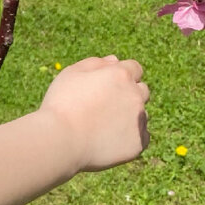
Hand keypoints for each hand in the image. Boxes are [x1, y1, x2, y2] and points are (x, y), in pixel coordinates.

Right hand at [38, 55, 149, 172]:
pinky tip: (110, 138)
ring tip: (103, 125)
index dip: (121, 74)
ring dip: (129, 115)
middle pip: (141, 90)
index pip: (134, 68)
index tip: (108, 84)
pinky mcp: (138, 143)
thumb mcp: (72, 73)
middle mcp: (135, 95)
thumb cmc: (62, 103)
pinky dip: (130, 136)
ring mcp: (139, 120)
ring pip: (141, 114)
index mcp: (120, 75)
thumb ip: (95, 63)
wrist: (62, 139)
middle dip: (128, 93)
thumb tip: (114, 60)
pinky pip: (141, 136)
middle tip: (104, 104)